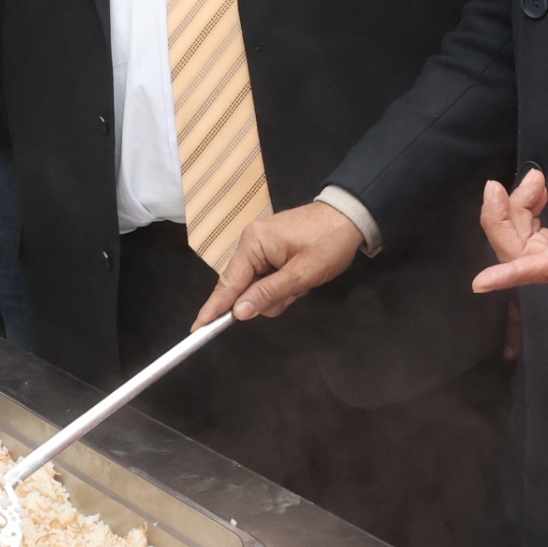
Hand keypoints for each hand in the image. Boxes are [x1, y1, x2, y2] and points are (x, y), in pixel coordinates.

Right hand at [194, 200, 367, 326]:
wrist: (350, 216)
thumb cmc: (328, 243)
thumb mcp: (302, 274)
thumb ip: (268, 293)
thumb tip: (239, 312)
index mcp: (254, 244)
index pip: (228, 283)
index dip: (214, 308)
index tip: (197, 330)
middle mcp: (251, 243)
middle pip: (243, 287)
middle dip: (267, 298)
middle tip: (295, 293)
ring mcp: (261, 245)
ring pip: (257, 285)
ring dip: (279, 292)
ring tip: (302, 282)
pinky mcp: (271, 249)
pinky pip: (267, 277)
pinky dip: (282, 284)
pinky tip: (299, 278)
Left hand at [472, 156, 547, 293]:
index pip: (544, 267)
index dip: (510, 274)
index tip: (480, 282)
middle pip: (520, 254)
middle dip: (500, 220)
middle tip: (499, 185)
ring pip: (521, 245)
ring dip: (513, 212)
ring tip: (535, 181)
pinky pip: (531, 238)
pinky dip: (524, 213)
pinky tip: (538, 192)